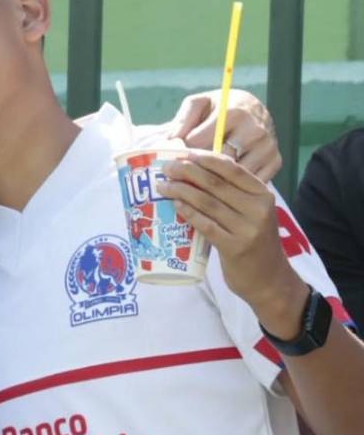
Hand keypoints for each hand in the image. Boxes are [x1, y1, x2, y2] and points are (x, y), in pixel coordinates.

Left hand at [161, 150, 305, 327]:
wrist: (270, 280)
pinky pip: (206, 226)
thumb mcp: (253, 214)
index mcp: (263, 195)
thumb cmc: (255, 243)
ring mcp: (247, 229)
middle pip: (216, 184)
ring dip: (182, 191)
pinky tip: (175, 206)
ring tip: (164, 186)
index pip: (232, 169)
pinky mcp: (235, 248)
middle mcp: (258, 209)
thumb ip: (234, 195)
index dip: (206, 159)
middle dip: (188, 172)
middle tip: (167, 168)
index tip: (184, 154)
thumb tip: (196, 173)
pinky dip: (189, 213)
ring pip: (208, 203)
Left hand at [168, 89, 279, 180]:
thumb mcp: (199, 104)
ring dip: (216, 183)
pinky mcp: (276, 162)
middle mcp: (256, 130)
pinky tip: (221, 186)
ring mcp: (268, 148)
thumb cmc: (220, 108)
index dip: (183, 154)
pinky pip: (250, 183)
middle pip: (219, 162)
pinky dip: (235, 188)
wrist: (252, 110)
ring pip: (235, 176)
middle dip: (198, 171)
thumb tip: (170, 142)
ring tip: (200, 182)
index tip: (172, 162)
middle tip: (182, 178)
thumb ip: (183, 119)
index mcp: (235, 113)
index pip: (200, 142)